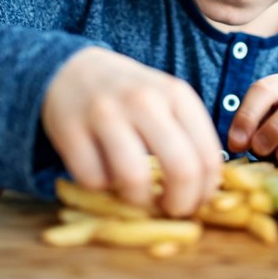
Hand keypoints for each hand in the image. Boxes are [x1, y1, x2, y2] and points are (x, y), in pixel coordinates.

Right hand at [41, 47, 222, 216]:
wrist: (73, 69)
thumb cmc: (129, 95)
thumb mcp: (166, 99)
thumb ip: (188, 136)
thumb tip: (205, 190)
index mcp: (176, 94)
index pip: (207, 154)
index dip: (205, 190)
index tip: (198, 202)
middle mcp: (144, 100)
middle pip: (180, 169)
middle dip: (181, 203)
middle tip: (172, 209)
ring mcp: (105, 113)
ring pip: (133, 179)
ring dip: (138, 200)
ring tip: (137, 195)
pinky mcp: (70, 130)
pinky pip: (94, 180)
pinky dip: (102, 187)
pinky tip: (104, 174)